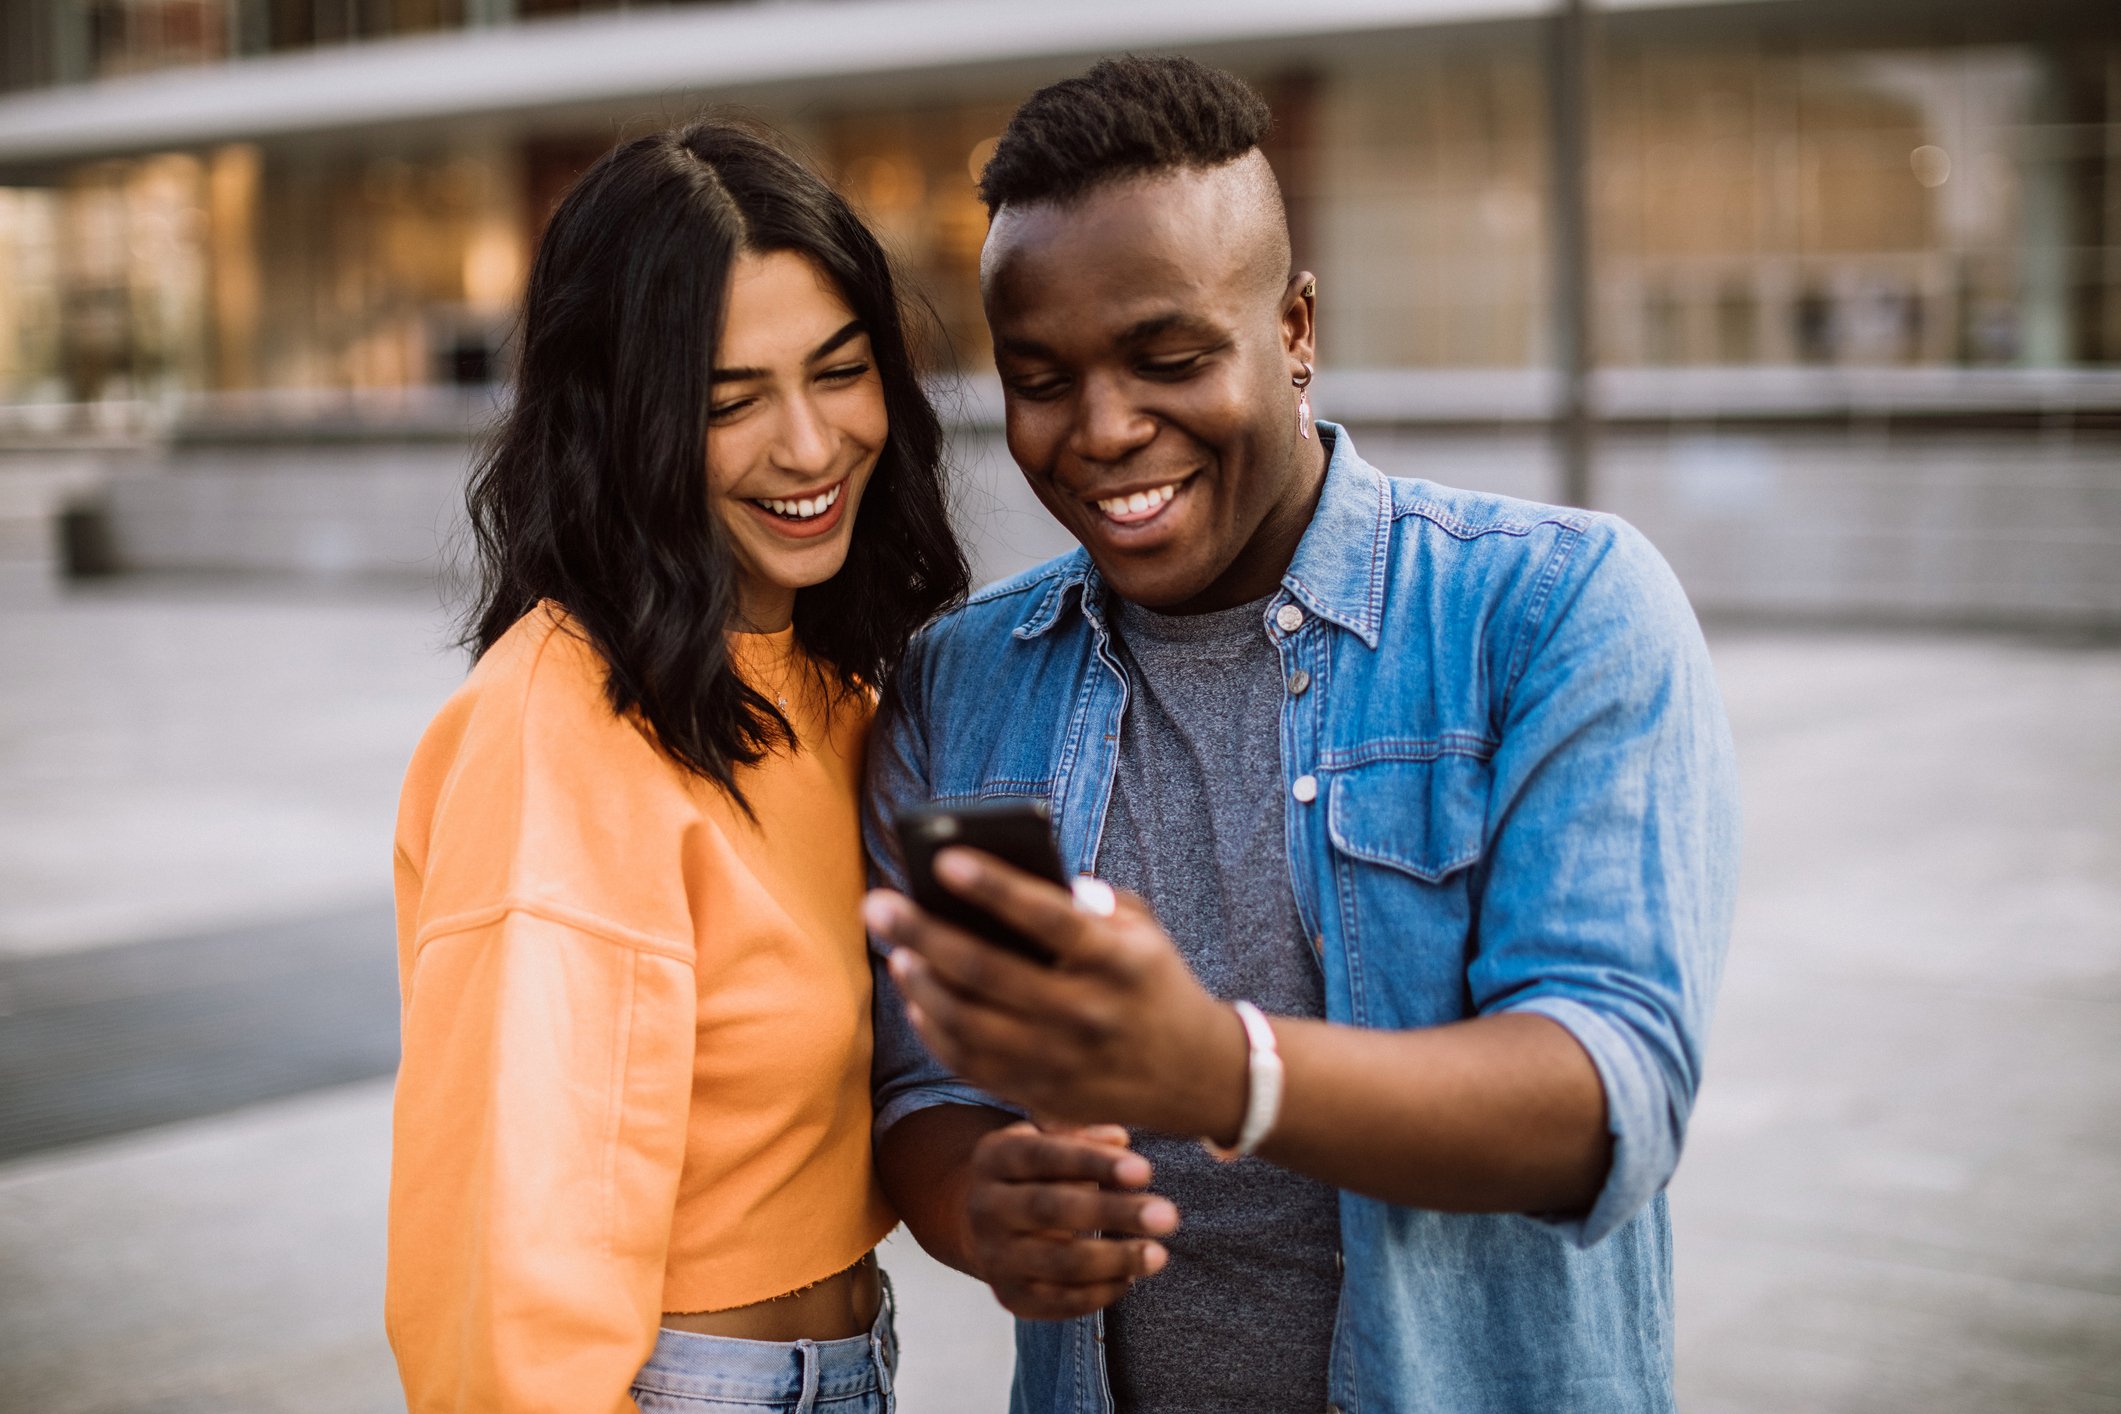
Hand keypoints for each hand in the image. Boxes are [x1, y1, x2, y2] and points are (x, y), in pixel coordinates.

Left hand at [864, 848, 1247, 1138]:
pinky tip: (917, 997)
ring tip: (896, 948)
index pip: (1048, 917)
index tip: (943, 858)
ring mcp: (1062, 1061)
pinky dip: (935, 1030)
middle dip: (922, 932)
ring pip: (967, 1023)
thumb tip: (1009, 876)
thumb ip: (1088, 901)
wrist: (1196, 1075)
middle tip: (877, 903)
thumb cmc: (1154, 981)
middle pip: (987, 971)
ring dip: (920, 983)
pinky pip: (970, 1064)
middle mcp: (1088, 1013)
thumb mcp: (1142, 930)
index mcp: (1117, 961)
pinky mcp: (1042, 1095)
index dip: (993, 887)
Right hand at [965, 1121, 1176, 1319]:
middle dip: (1113, 1213)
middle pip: (1051, 1209)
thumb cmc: (1035, 1173)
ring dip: (1114, 1260)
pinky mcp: (1010, 1297)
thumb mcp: (1047, 1139)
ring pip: (1058, 1262)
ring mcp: (993, 1257)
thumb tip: (1119, 1138)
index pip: (1044, 1156)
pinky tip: (1130, 1278)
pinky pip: (1060, 1302)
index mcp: (994, 1157)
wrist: (984, 1225)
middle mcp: (985, 1207)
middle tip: (1167, 1216)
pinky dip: (1100, 1292)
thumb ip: (1081, 1134)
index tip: (1145, 1171)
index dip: (1094, 1162)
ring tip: (1159, 1255)